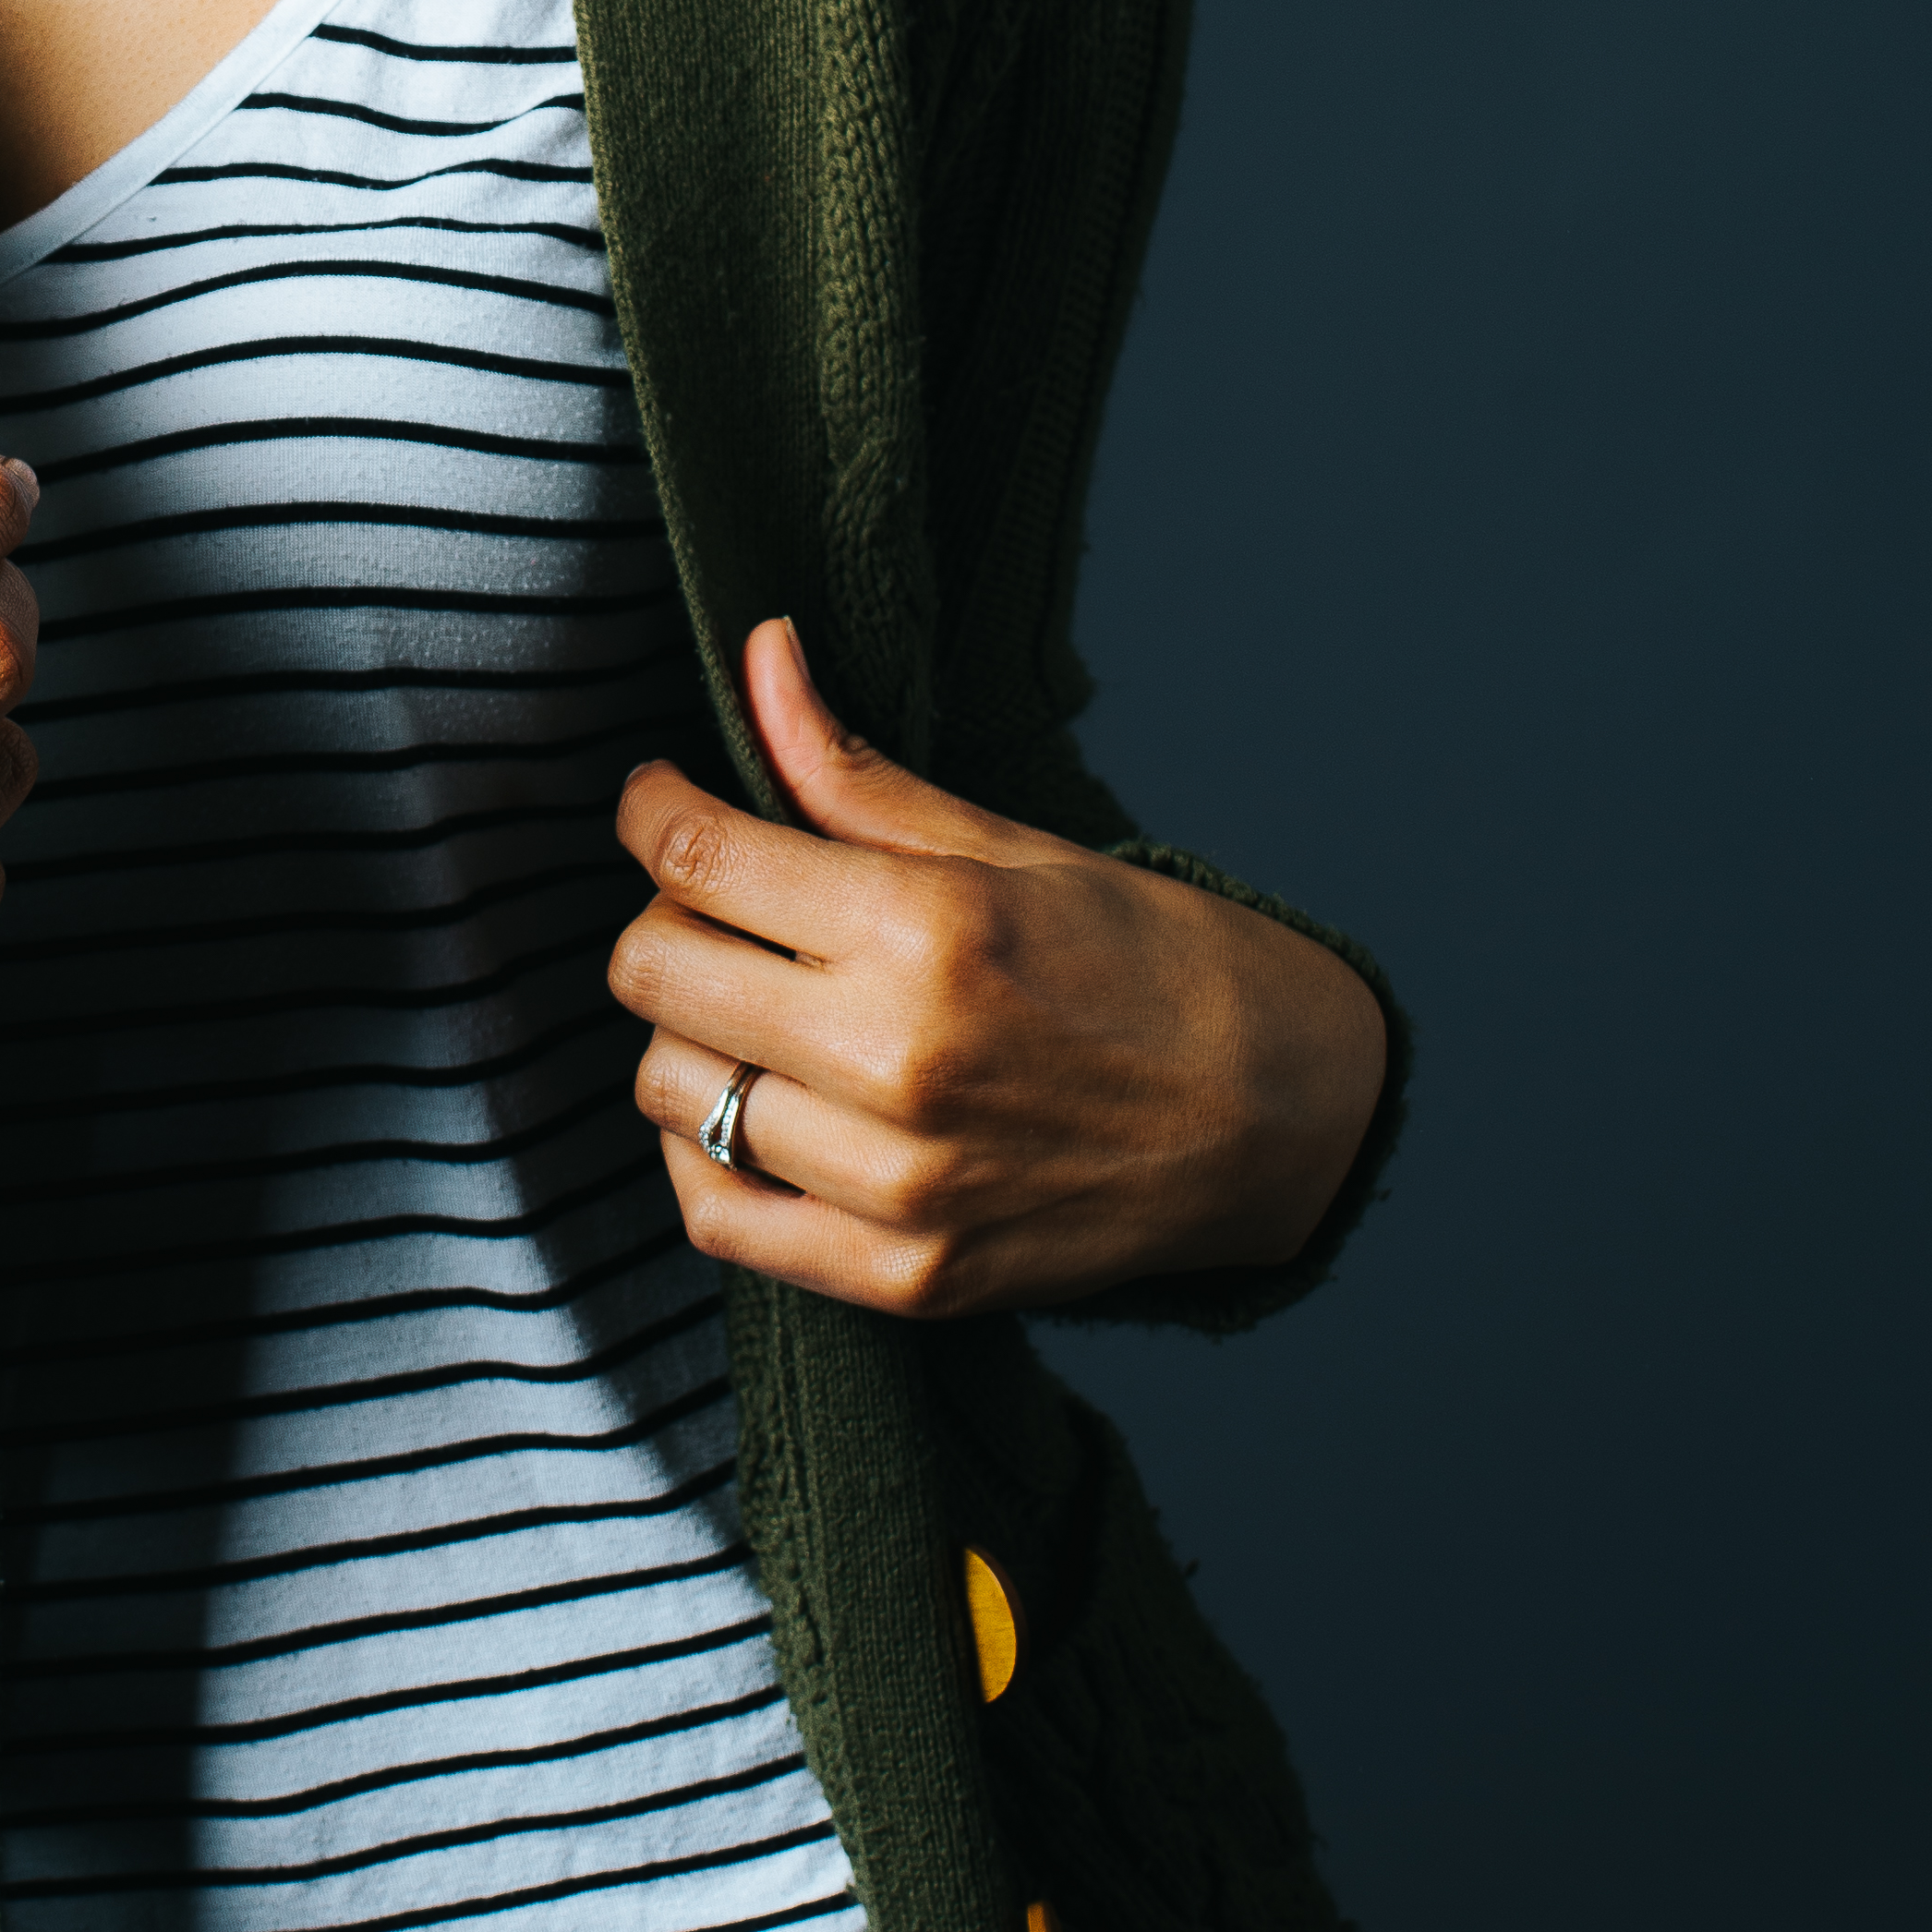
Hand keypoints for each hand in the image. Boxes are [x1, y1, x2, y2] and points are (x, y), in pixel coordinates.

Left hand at [608, 617, 1388, 1315]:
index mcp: (927, 928)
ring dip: (685, 1031)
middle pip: (651, 971)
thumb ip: (854, 770)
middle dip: (663, 913)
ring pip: (670, 1087)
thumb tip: (759, 655)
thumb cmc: (1151, 963)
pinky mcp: (902, 1276)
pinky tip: (752, 1105)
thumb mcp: (1010, 846)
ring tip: (750, 1003)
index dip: (651, 809)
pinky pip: (717, 1213)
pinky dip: (702, 1153)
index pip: (695, 856)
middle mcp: (898, 1059)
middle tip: (716, 901)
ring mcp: (897, 1183)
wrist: (1281, 1119)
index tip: (661, 798)